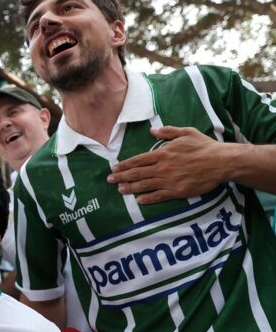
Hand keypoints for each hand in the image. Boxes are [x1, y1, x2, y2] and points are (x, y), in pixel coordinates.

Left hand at [108, 126, 226, 203]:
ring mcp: (170, 180)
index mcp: (163, 153)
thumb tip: (152, 130)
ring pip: (145, 185)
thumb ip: (168, 131)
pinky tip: (138, 200)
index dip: (125, 164)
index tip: (114, 168)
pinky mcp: (178, 191)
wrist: (221, 162)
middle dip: (122, 177)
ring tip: (120, 190)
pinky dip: (148, 198)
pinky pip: (159, 196)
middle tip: (110, 180)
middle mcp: (163, 167)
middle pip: (138, 173)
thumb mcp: (186, 132)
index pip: (139, 159)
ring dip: (130, 188)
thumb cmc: (204, 146)